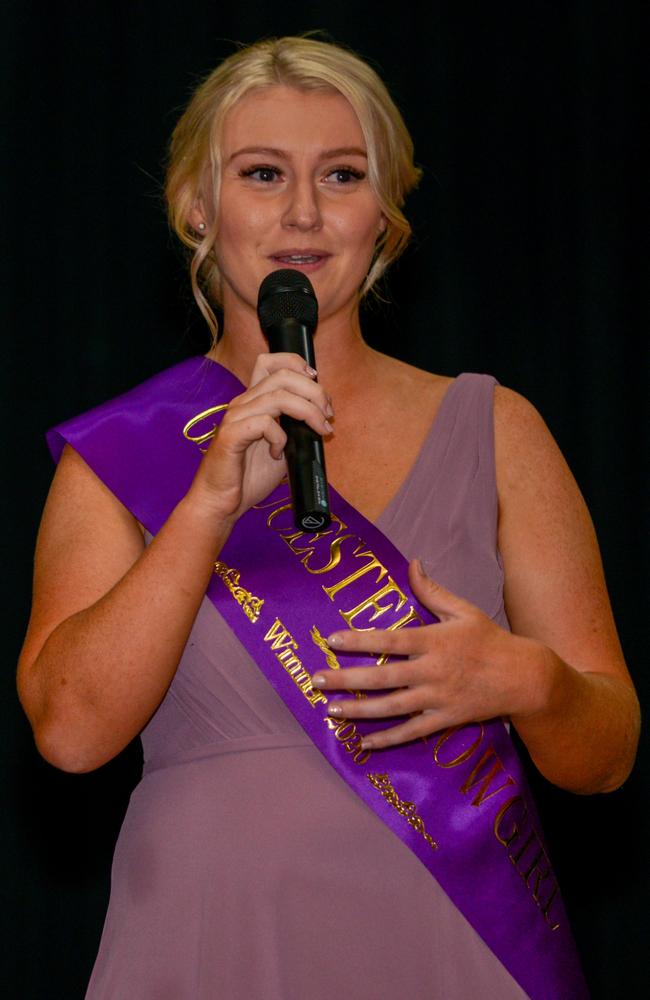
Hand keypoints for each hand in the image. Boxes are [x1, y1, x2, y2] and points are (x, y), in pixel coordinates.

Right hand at [188, 352, 332, 522]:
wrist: (221, 503)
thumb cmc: (248, 476)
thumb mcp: (281, 446)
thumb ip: (295, 428)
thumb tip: (322, 420)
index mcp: (253, 401)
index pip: (269, 362)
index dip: (296, 363)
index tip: (316, 382)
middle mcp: (242, 403)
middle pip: (283, 376)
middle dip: (315, 392)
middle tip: (328, 415)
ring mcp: (235, 418)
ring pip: (278, 396)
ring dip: (308, 412)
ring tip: (319, 430)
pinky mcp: (230, 436)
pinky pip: (264, 423)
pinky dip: (280, 437)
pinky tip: (279, 454)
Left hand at [312, 559, 546, 748]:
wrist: (524, 677)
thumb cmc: (491, 640)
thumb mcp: (463, 610)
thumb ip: (432, 591)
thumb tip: (412, 563)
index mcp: (434, 641)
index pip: (389, 640)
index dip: (359, 641)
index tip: (331, 640)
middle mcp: (432, 670)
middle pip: (382, 676)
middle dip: (346, 678)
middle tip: (316, 679)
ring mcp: (438, 697)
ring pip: (392, 707)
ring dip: (359, 709)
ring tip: (331, 709)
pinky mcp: (446, 719)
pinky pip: (412, 732)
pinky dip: (388, 739)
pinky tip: (364, 742)